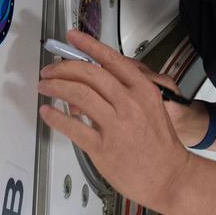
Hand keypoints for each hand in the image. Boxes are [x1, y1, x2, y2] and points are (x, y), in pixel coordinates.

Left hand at [38, 30, 193, 210]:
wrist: (171, 177)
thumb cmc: (161, 144)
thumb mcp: (151, 106)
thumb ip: (126, 91)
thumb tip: (94, 82)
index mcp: (143, 89)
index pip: (110, 59)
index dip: (88, 45)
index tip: (72, 38)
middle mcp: (129, 103)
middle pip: (89, 73)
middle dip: (64, 68)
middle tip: (50, 70)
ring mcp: (116, 125)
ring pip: (78, 95)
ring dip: (56, 86)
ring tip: (45, 86)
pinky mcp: (103, 148)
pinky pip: (73, 127)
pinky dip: (56, 117)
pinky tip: (47, 112)